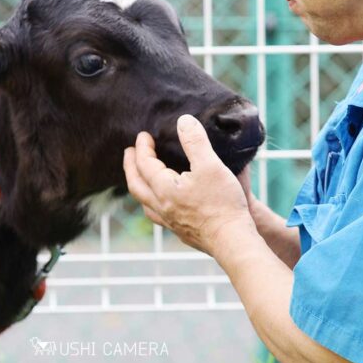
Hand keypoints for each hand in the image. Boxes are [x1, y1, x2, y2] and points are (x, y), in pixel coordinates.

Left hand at [123, 114, 255, 256]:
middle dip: (130, 167)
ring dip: (140, 187)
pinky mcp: (182, 233)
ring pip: (145, 204)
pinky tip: (164, 205)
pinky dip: (154, 204)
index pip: (144, 165)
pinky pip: (158, 217)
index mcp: (164, 189)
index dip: (142, 148)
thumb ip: (195, 142)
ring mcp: (170, 223)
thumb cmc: (222, 203)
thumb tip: (183, 121)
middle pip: (136, 185)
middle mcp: (161, 207)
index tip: (143, 136)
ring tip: (142, 178)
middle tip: (130, 153)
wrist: (232, 241)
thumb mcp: (210, 165)